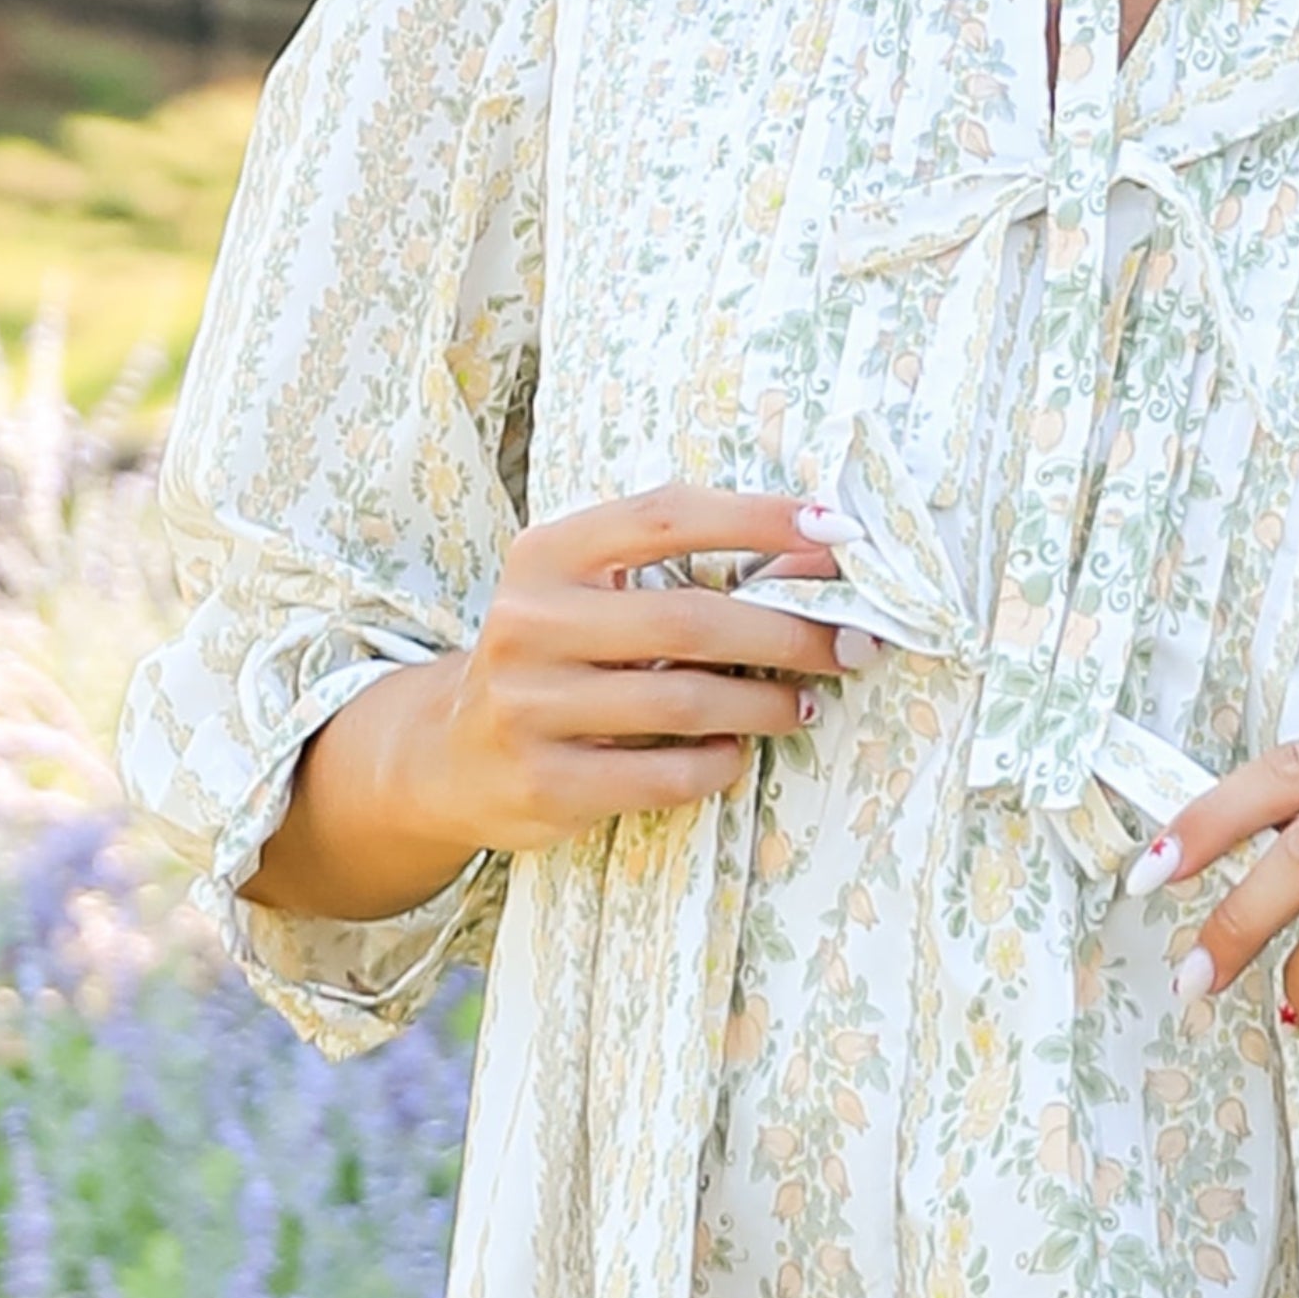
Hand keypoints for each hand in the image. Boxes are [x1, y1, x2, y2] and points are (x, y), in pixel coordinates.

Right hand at [415, 483, 877, 852]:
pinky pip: (666, 774)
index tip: (838, 531)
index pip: (666, 514)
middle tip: (850, 646)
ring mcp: (528, 706)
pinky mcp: (544, 783)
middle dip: (788, 633)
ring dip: (766, 703)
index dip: (759, 517)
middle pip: (690, 619)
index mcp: (546, 555)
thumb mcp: (592, 596)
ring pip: (686, 701)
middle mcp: (528, 623)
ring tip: (804, 704)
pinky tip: (735, 752)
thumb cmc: (554, 658)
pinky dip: (719, 763)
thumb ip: (685, 569)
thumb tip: (821, 549)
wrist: (448, 755)